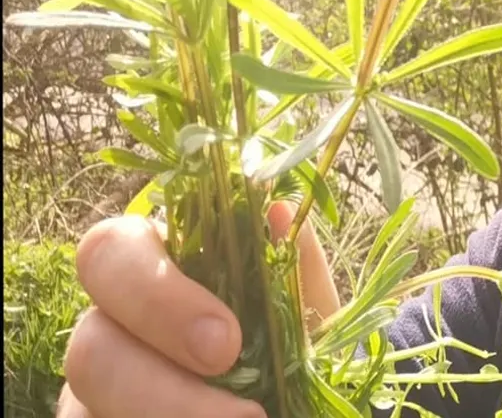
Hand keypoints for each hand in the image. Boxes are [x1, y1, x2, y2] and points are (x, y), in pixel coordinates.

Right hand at [56, 201, 340, 417]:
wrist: (287, 397)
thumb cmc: (291, 350)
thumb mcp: (303, 311)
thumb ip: (291, 267)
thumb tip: (276, 213)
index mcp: (156, 270)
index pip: (111, 249)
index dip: (156, 295)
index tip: (227, 344)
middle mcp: (110, 325)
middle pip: (89, 343)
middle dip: (163, 388)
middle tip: (246, 414)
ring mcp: (94, 388)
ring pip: (91, 401)